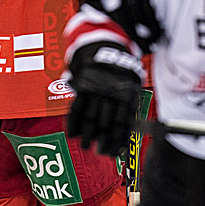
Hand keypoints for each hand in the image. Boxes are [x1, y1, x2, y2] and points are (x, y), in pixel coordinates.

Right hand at [66, 42, 143, 156]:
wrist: (107, 52)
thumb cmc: (123, 77)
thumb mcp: (132, 90)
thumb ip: (128, 110)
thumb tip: (126, 135)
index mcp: (127, 97)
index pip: (122, 124)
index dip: (119, 140)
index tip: (116, 153)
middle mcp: (111, 95)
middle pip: (105, 123)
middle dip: (102, 141)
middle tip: (100, 153)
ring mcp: (96, 91)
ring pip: (90, 118)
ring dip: (88, 135)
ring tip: (86, 147)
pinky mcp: (83, 87)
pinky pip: (77, 107)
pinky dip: (73, 122)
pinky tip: (72, 133)